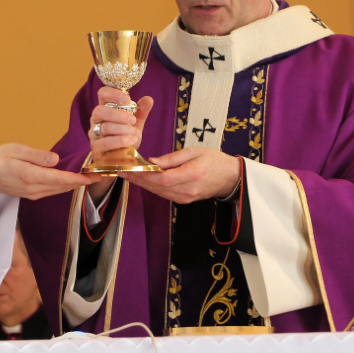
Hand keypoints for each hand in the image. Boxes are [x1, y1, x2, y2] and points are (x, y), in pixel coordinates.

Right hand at [0, 144, 100, 198]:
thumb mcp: (16, 150)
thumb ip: (37, 155)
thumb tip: (56, 159)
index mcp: (31, 175)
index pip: (61, 179)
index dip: (79, 179)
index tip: (94, 176)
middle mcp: (34, 188)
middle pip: (64, 186)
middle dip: (83, 182)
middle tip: (101, 174)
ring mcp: (34, 193)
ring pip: (60, 190)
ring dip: (76, 184)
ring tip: (92, 176)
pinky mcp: (33, 195)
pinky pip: (54, 191)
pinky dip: (66, 186)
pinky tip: (74, 180)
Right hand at [87, 87, 153, 201]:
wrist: (122, 160)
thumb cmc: (125, 137)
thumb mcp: (135, 124)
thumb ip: (141, 111)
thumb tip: (149, 99)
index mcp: (106, 109)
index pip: (103, 94)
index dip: (113, 94)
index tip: (128, 99)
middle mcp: (96, 120)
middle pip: (99, 111)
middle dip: (118, 114)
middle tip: (132, 120)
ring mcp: (94, 135)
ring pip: (105, 127)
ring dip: (123, 129)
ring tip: (135, 133)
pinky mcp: (96, 149)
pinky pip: (105, 143)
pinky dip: (120, 141)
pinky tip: (131, 140)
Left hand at [120, 147, 240, 203]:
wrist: (230, 177)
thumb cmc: (214, 160)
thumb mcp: (194, 152)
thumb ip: (172, 158)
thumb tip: (152, 161)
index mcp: (191, 175)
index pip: (162, 179)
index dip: (144, 175)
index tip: (130, 168)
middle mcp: (187, 190)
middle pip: (157, 187)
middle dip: (138, 179)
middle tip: (122, 171)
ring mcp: (186, 198)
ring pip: (158, 192)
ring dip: (142, 184)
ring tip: (128, 174)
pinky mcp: (184, 200)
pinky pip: (164, 194)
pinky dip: (153, 187)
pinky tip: (143, 180)